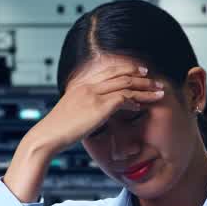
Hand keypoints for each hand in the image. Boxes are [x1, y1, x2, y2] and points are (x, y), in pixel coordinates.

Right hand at [25, 60, 166, 155]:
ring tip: (159, 92)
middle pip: (121, 74)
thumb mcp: (71, 112)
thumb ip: (85, 107)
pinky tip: (141, 107)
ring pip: (126, 85)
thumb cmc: (58, 130)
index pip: (110, 70)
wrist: (47, 136)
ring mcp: (93, 94)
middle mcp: (88, 85)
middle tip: (156, 81)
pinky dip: (134, 102)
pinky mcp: (98, 107)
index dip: (128, 69)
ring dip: (145, 89)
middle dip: (142, 77)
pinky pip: (123, 99)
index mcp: (81, 84)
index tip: (141, 71)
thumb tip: (96, 112)